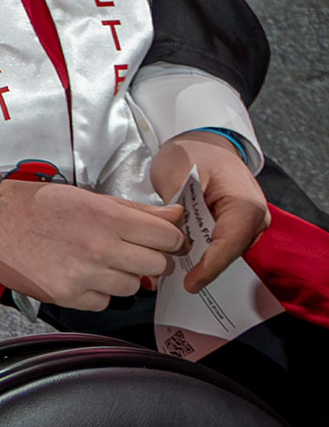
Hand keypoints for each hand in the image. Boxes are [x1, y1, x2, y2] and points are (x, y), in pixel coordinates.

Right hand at [0, 180, 181, 311]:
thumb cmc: (34, 204)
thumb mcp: (85, 196)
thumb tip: (175, 216)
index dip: (169, 239)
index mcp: (107, 218)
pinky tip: (80, 276)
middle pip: (156, 266)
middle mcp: (99, 248)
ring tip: (99, 263)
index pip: (167, 237)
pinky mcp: (66, 295)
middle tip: (131, 252)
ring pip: (132, 287)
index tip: (161, 241)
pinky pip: (103, 302)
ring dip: (122, 277)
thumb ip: (133, 209)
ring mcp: (83, 275)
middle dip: (149, 259)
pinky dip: (97, 292)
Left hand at [150, 133, 270, 292]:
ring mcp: (248, 224)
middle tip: (173, 283)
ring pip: (225, 252)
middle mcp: (255, 218)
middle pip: (229, 253)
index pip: (229, 244)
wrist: (203, 143)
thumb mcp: (176, 171)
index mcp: (245, 204)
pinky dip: (202, 254)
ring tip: (172, 275)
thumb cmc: (192, 153)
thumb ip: (176, 203)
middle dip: (203, 268)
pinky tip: (180, 262)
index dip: (210, 266)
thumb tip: (172, 233)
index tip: (190, 284)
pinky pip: (221, 246)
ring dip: (201, 263)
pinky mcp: (236, 227)